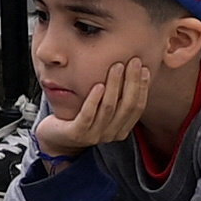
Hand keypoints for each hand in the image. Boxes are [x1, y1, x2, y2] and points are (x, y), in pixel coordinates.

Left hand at [34, 62, 150, 156]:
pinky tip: (98, 85)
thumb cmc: (81, 118)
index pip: (137, 108)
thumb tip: (131, 72)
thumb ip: (115, 99)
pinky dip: (94, 99)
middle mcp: (111, 134)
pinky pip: (88, 115)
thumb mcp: (101, 110)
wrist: (55, 138)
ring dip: (115, 85)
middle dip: (132, 82)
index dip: (142, 88)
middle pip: (127, 106)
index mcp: (121, 129)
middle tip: (134, 62)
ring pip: (109, 108)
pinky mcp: (77, 133)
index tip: (145, 68)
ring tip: (117, 66)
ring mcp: (94, 135)